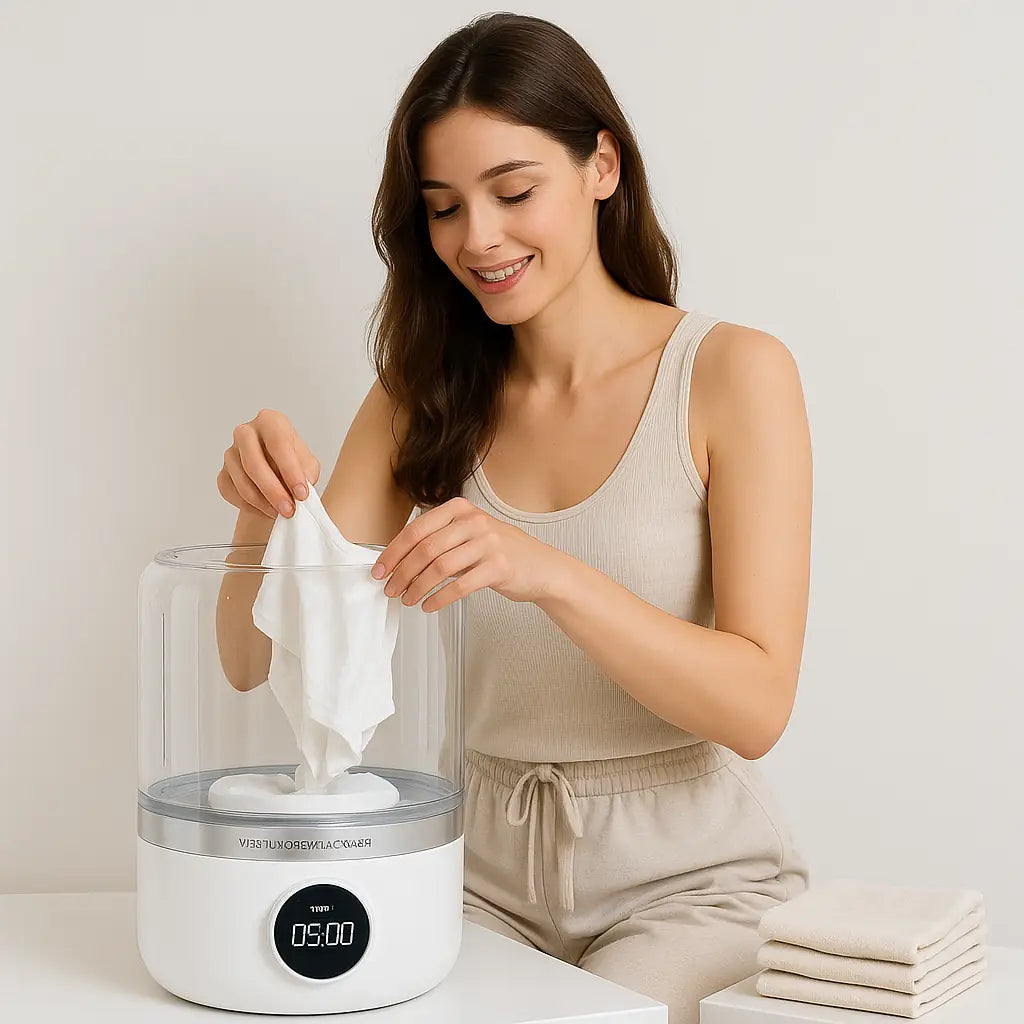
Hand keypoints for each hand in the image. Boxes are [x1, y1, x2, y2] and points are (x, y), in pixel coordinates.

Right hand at [218, 409, 319, 517]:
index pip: (278, 444)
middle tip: (289, 510)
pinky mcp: (222, 473)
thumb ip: (307, 473)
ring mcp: (230, 453)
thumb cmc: (294, 462)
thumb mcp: (308, 464)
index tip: (302, 494)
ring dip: (263, 503)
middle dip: (273, 491)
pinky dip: (251, 507)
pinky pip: (232, 493)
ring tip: (282, 513)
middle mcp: (246, 432)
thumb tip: (300, 490)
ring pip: (241, 482)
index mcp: (270, 422)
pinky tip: (267, 510)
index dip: (291, 471)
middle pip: (253, 463)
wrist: (277, 472)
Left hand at [371, 497, 561, 612]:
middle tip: (390, 589)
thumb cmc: (500, 552)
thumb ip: (440, 540)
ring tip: (408, 599)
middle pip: (425, 549)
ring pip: (439, 568)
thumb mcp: (470, 534)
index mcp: (461, 510)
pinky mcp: (499, 567)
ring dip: (417, 588)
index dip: (393, 552)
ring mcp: (489, 543)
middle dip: (401, 573)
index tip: (380, 570)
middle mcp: (474, 522)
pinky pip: (459, 587)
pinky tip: (429, 606)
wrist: (542, 567)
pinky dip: (439, 599)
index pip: (416, 530)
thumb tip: (398, 561)